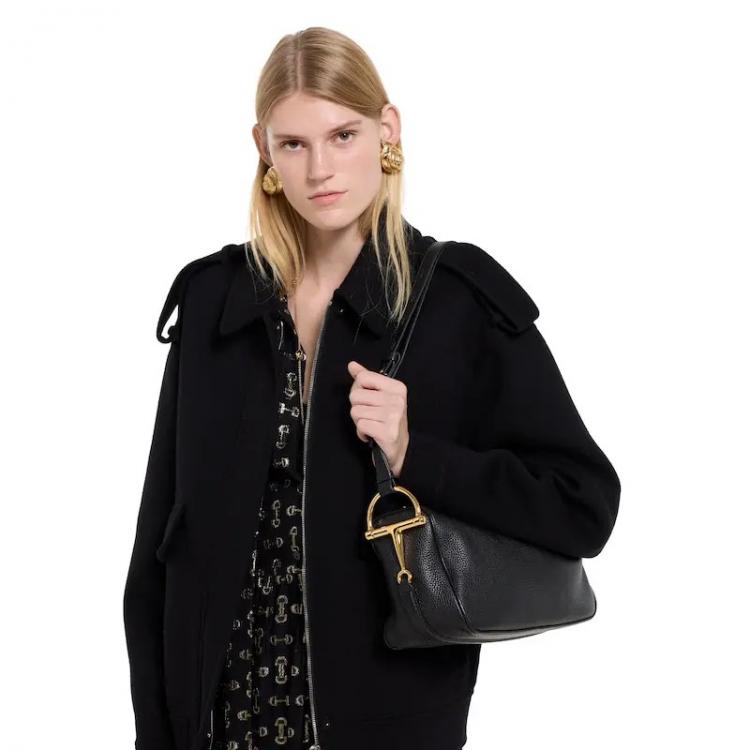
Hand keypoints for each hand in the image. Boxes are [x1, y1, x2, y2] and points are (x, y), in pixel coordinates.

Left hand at [347, 360, 409, 476]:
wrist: (400, 449)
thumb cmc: (388, 421)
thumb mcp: (380, 396)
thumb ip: (366, 379)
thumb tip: (352, 365)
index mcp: (397, 387)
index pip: (363, 378)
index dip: (359, 390)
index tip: (368, 400)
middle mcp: (397, 399)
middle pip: (355, 396)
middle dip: (358, 408)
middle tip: (370, 416)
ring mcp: (393, 415)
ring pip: (355, 411)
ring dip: (359, 422)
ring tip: (372, 425)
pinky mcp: (387, 432)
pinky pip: (360, 426)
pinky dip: (361, 433)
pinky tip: (371, 434)